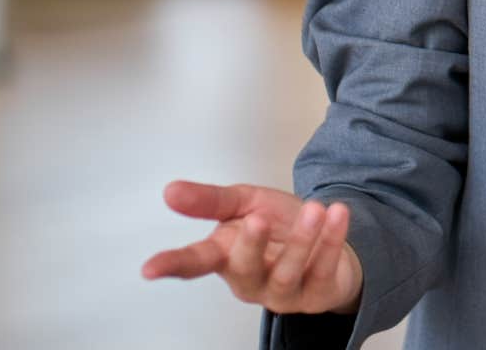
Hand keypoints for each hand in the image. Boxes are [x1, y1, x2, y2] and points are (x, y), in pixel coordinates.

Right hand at [142, 180, 364, 315]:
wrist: (326, 238)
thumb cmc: (279, 226)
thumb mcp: (245, 203)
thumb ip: (211, 200)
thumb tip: (171, 191)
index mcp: (226, 256)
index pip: (194, 263)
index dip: (172, 265)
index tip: (149, 269)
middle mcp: (250, 280)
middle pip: (243, 269)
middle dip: (250, 245)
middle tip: (257, 219)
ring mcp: (282, 293)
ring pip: (286, 273)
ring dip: (302, 241)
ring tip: (314, 209)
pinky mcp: (315, 295)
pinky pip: (323, 270)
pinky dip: (331, 240)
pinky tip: (337, 214)